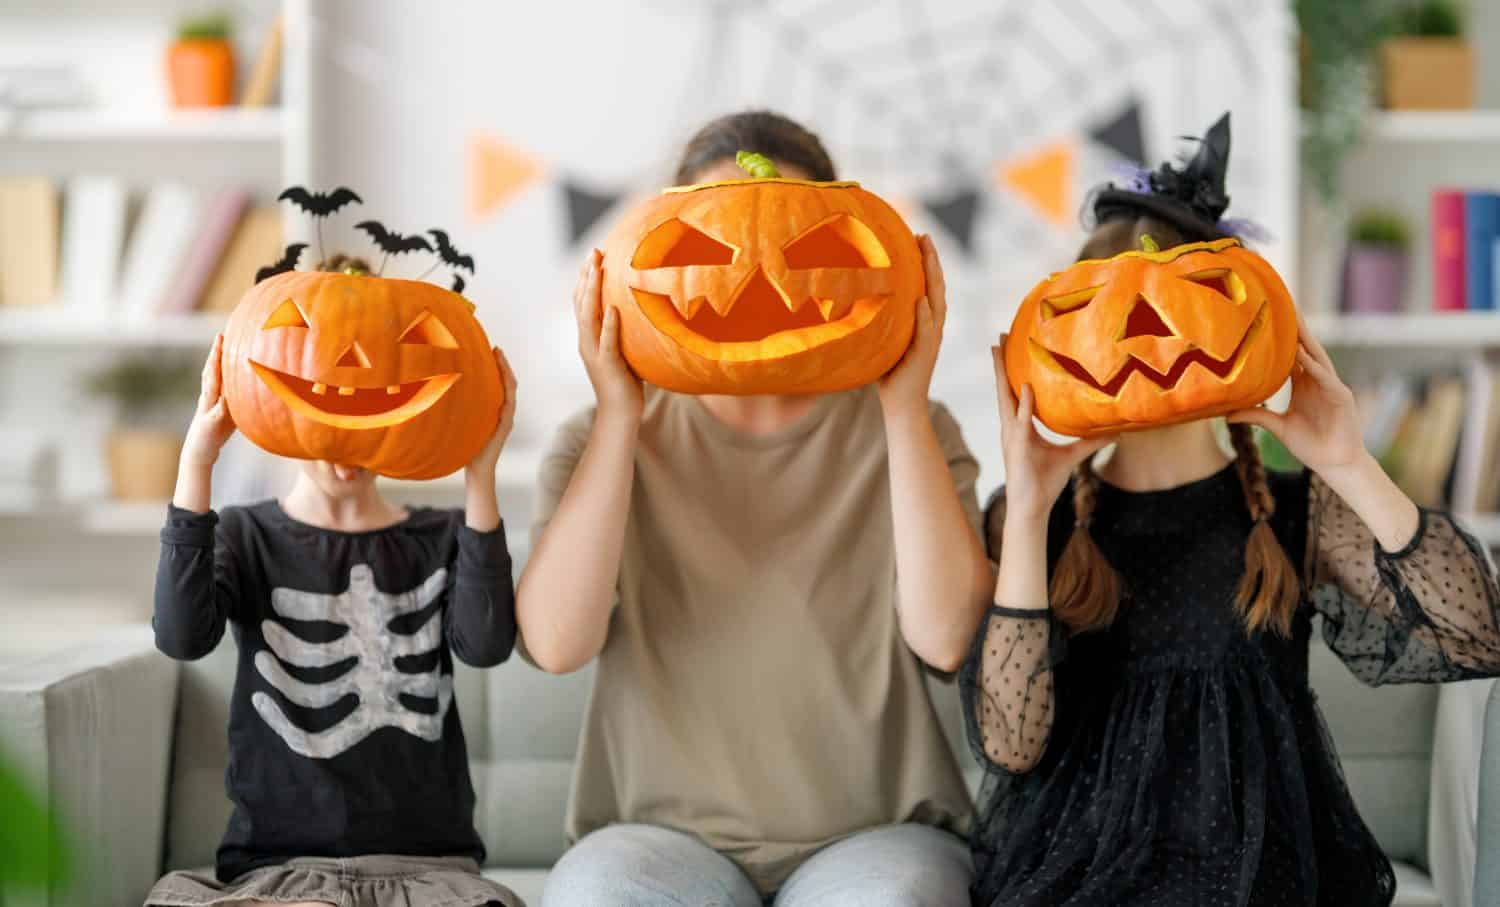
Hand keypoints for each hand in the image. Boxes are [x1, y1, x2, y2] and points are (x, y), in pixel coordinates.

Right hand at [181, 334, 236, 468]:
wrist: (201, 450)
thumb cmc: (219, 429)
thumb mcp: (233, 410)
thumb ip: (241, 397)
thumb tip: (262, 386)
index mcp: (215, 393)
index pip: (219, 368)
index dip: (222, 352)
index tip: (227, 334)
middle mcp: (209, 397)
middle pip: (211, 372)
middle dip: (215, 354)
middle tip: (220, 336)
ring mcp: (207, 409)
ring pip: (209, 388)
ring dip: (213, 372)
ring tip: (217, 356)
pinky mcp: (208, 423)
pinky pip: (215, 414)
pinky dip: (219, 407)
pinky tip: (225, 401)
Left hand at [467, 347, 518, 476]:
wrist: (477, 469)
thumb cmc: (466, 447)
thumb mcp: (462, 423)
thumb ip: (459, 409)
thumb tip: (438, 392)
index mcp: (495, 409)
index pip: (500, 383)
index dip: (498, 367)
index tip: (491, 351)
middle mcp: (504, 412)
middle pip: (508, 382)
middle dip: (503, 364)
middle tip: (497, 348)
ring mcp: (507, 418)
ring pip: (511, 390)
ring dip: (506, 372)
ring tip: (500, 357)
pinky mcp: (505, 425)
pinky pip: (509, 404)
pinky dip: (507, 390)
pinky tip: (503, 378)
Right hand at [575, 249, 642, 422]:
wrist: (620, 415)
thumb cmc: (626, 383)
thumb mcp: (625, 350)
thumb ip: (626, 331)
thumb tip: (642, 309)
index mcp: (590, 337)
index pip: (582, 301)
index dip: (585, 277)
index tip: (594, 255)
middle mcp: (587, 342)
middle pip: (581, 302)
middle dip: (586, 276)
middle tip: (593, 252)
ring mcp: (594, 353)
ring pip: (588, 318)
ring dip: (592, 292)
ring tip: (598, 270)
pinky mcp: (607, 366)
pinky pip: (606, 343)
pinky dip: (609, 326)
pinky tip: (614, 310)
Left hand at [878, 235, 944, 415]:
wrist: (901, 404)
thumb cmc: (888, 373)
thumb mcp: (882, 339)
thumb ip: (879, 319)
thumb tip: (852, 298)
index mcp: (924, 321)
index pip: (928, 285)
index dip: (926, 262)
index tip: (918, 238)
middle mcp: (932, 326)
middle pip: (936, 287)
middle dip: (932, 261)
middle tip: (924, 235)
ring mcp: (931, 340)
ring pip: (937, 303)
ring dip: (933, 279)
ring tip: (928, 255)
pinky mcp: (925, 355)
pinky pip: (927, 332)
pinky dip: (925, 316)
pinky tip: (920, 300)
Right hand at [994, 337, 1113, 520]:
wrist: (1033, 507)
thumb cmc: (1046, 482)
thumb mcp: (1072, 455)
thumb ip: (1090, 441)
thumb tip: (1115, 432)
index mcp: (1020, 426)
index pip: (1014, 392)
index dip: (1012, 371)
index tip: (1011, 347)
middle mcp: (1012, 426)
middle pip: (1004, 388)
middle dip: (1001, 363)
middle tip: (999, 337)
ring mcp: (1011, 435)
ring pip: (1005, 398)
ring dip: (1002, 374)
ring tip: (1000, 351)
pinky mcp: (1017, 446)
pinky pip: (1021, 421)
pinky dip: (1024, 404)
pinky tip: (1027, 388)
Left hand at [1227, 311, 1365, 474]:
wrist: (1335, 464)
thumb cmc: (1310, 445)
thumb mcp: (1277, 427)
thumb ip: (1256, 416)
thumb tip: (1226, 414)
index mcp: (1304, 384)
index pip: (1292, 355)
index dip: (1281, 337)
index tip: (1267, 318)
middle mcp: (1318, 381)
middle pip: (1306, 349)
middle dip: (1296, 328)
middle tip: (1283, 304)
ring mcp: (1331, 387)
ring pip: (1318, 358)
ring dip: (1307, 340)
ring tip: (1295, 319)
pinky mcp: (1341, 398)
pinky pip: (1326, 379)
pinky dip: (1315, 368)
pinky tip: (1303, 356)